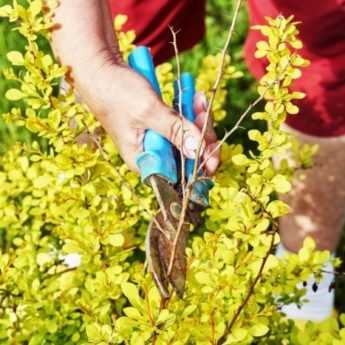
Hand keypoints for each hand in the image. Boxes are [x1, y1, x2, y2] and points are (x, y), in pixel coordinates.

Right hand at [75, 61, 218, 174]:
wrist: (100, 68)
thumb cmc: (117, 91)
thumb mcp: (148, 112)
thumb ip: (175, 131)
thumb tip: (200, 153)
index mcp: (144, 161)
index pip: (180, 175)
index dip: (201, 164)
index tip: (214, 147)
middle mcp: (151, 155)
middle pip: (188, 156)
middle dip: (201, 134)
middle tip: (204, 110)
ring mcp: (155, 140)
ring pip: (187, 138)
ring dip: (198, 119)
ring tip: (198, 98)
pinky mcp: (158, 126)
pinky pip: (181, 124)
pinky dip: (189, 112)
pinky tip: (193, 95)